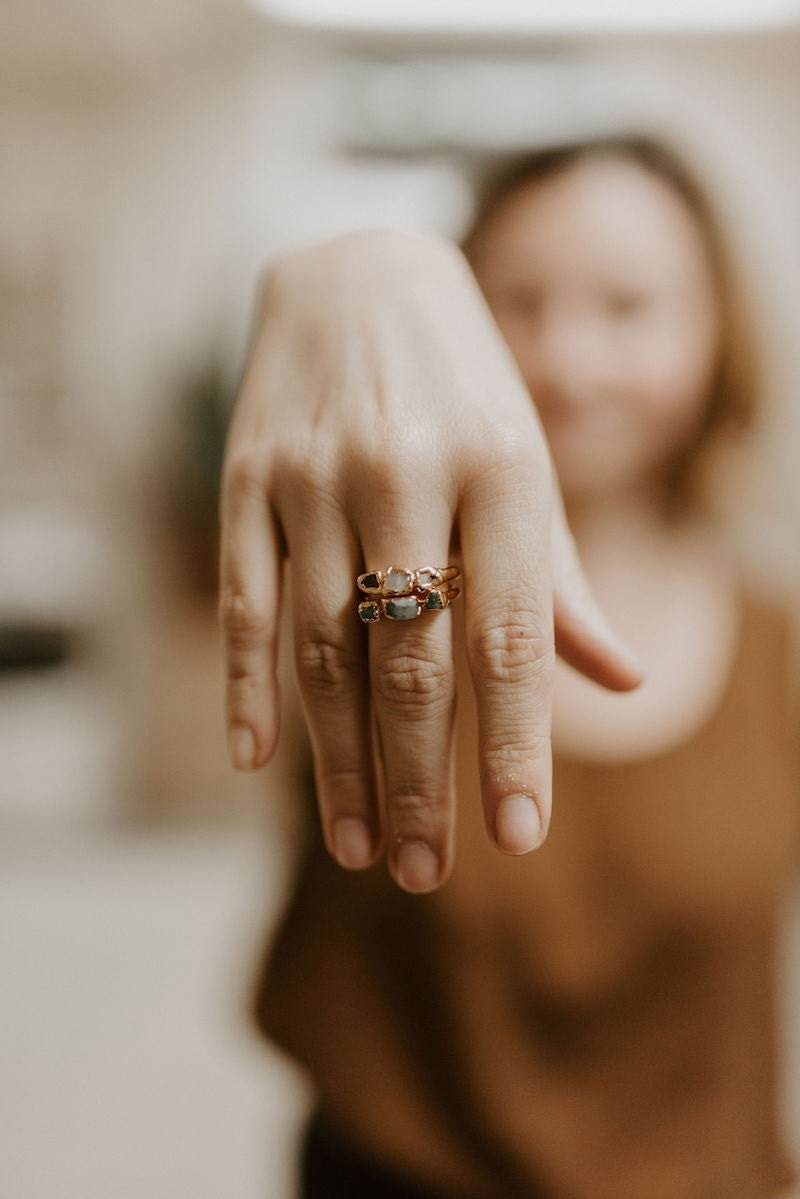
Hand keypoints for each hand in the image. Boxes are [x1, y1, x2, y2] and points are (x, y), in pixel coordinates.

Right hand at [219, 229, 641, 893]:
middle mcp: (408, 471)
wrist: (359, 272)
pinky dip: (246, 683)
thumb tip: (622, 682)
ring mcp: (317, 474)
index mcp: (502, 469)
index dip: (514, 744)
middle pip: (411, 658)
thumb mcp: (526, 464)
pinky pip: (245, 597)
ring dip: (339, 755)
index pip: (509, 636)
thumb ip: (560, 580)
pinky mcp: (248, 477)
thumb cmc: (463, 389)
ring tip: (358, 843)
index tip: (516, 836)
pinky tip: (254, 757)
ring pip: (324, 644)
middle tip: (424, 870)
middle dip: (420, 777)